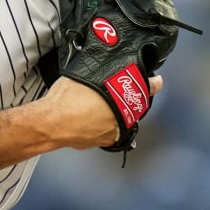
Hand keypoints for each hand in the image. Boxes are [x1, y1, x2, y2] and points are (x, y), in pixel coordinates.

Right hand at [42, 74, 164, 149]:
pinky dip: (105, 124)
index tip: (157, 82)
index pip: (147, 87)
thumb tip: (104, 68)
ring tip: (98, 106)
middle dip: (129, 98)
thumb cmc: (66, 99)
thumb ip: (101, 73)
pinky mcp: (107, 141)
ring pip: (123, 118)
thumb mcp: (86, 75)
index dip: (152, 84)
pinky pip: (112, 130)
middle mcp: (123, 115)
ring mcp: (116, 130)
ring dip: (116, 113)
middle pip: (134, 104)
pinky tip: (92, 118)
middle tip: (119, 92)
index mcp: (121, 96)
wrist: (52, 123)